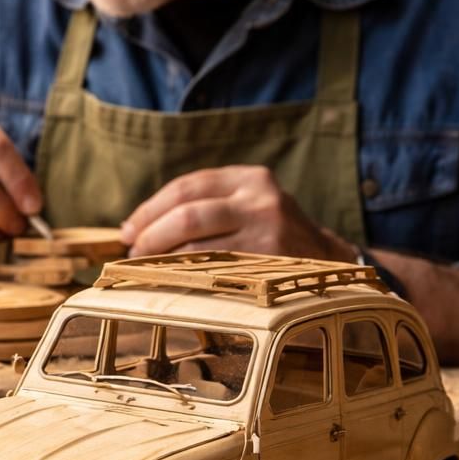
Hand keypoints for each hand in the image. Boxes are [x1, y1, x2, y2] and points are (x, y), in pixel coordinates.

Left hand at [120, 165, 355, 260]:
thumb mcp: (247, 204)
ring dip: (163, 260)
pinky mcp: (271, 264)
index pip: (187, 187)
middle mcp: (261, 200)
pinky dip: (185, 276)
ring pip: (197, 246)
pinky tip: (173, 281)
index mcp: (250, 178)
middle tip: (133, 252)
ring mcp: (269, 232)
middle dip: (151, 236)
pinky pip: (214, 272)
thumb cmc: (271, 234)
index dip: (150, 210)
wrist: (329, 262)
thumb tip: (135, 227)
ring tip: (149, 268)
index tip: (129, 230)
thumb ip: (204, 205)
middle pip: (187, 215)